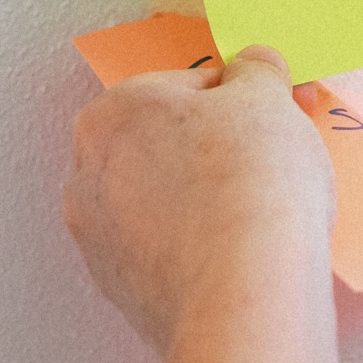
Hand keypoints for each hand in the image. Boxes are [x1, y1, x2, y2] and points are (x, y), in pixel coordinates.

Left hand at [64, 45, 334, 353]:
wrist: (244, 294)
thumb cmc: (247, 185)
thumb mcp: (266, 97)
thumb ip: (256, 72)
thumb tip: (254, 67)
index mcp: (109, 115)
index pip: (186, 87)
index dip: (242, 99)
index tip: (275, 115)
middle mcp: (88, 177)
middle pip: (166, 145)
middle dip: (216, 147)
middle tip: (272, 159)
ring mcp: (101, 243)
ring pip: (164, 203)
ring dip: (204, 200)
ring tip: (258, 212)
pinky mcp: (124, 295)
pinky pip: (167, 254)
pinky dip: (197, 249)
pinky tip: (238, 253)